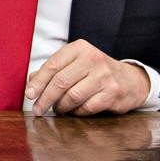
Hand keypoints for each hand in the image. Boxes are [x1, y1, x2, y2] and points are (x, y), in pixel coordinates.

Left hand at [25, 39, 150, 115]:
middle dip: (45, 98)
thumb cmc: (96, 72)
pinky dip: (76, 112)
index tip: (29, 94)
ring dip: (61, 106)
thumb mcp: (76, 64)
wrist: (130, 80)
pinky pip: (86, 107)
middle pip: (61, 81)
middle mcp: (92, 59)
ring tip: (58, 109)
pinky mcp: (112, 93)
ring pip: (72, 96)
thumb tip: (32, 80)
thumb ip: (55, 70)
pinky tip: (74, 111)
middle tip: (38, 109)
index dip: (38, 82)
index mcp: (79, 48)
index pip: (53, 65)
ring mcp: (104, 76)